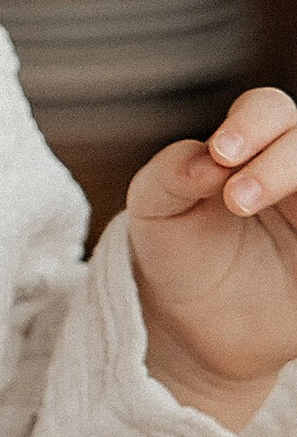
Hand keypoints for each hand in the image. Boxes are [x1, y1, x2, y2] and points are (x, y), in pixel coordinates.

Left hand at [127, 86, 296, 427]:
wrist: (195, 326)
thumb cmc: (178, 253)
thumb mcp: (154, 210)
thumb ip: (170, 173)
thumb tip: (207, 160)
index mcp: (255, 147)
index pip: (270, 110)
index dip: (252, 123)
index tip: (220, 154)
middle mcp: (295, 172)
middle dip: (278, 161)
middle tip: (235, 198)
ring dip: (294, 177)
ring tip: (243, 207)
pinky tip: (292, 245)